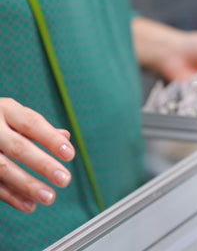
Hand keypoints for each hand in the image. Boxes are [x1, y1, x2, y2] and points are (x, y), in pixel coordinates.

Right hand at [0, 98, 74, 212]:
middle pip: (18, 147)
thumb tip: (65, 136)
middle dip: (43, 165)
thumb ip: (38, 128)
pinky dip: (10, 197)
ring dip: (27, 186)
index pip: (32, 123)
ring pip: (3, 168)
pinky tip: (28, 205)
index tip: (70, 154)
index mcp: (6, 110)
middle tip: (65, 180)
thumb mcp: (15, 116)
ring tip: (49, 197)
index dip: (51, 139)